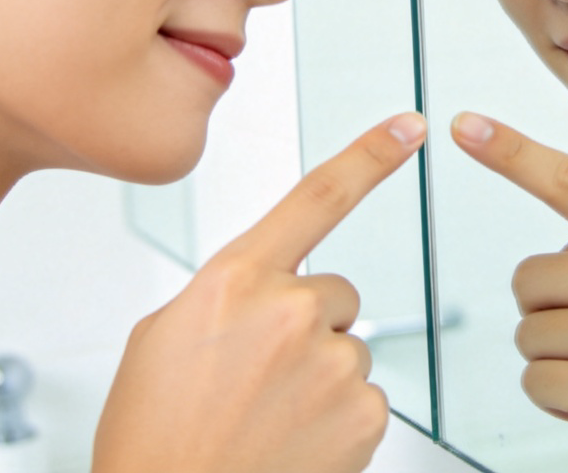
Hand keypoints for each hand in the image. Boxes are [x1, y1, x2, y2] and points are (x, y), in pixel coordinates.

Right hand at [93, 111, 426, 472]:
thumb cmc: (157, 438)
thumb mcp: (162, 338)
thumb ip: (224, 292)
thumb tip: (258, 288)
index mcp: (238, 279)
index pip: (319, 195)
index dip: (372, 154)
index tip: (411, 126)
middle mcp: (291, 310)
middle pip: (335, 293)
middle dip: (308, 325)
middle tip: (259, 378)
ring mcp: (332, 362)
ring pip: (347, 348)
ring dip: (319, 375)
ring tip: (267, 418)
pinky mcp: (363, 413)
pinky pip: (363, 396)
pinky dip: (337, 419)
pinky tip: (293, 443)